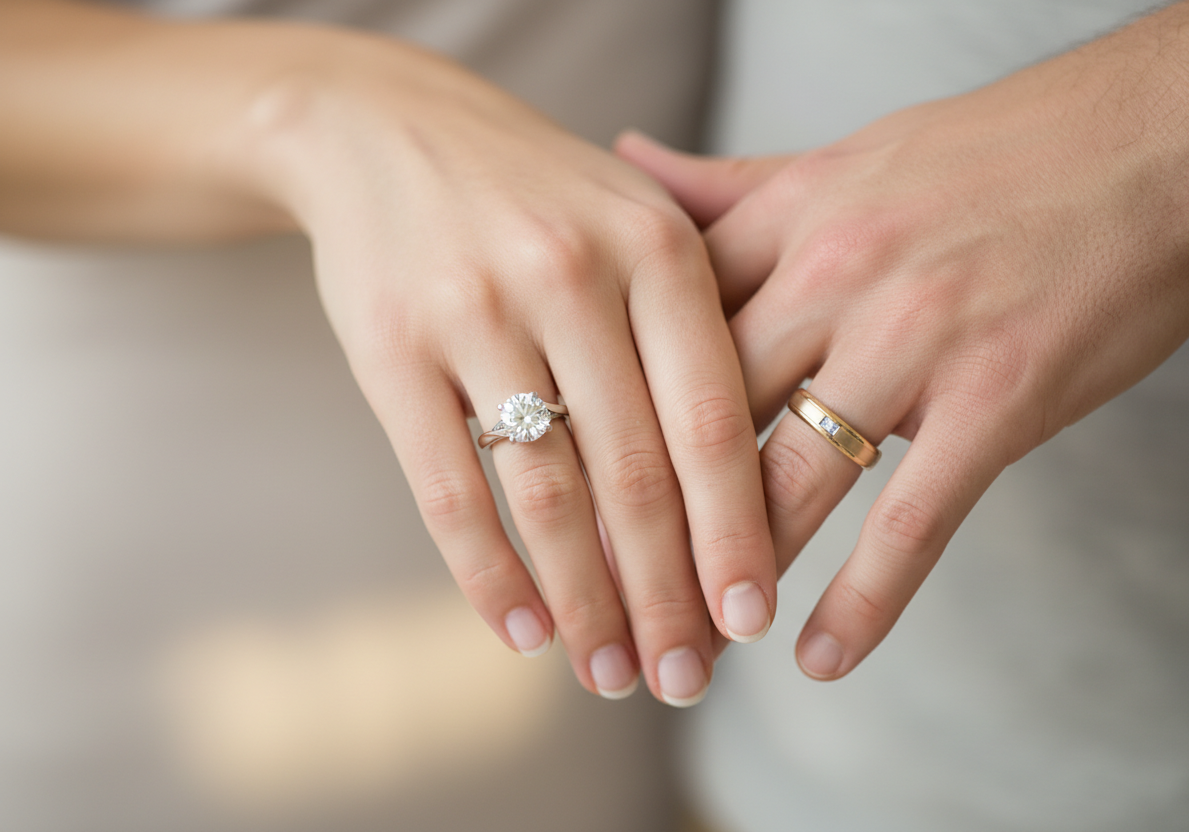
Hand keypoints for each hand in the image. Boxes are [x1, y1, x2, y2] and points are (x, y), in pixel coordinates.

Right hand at [0, 3, 775, 704]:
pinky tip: (524, 633)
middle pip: (638, 475)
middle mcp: (572, 276)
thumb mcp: (639, 222)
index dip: (736, 533)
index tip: (753, 622)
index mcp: (658, 250)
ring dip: (587, 604)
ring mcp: (476, 311)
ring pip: (549, 494)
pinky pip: (449, 486)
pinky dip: (490, 574)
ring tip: (611, 676)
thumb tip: (745, 497)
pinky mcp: (392, 347)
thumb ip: (698, 330)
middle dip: (668, 597)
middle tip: (687, 681)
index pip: (713, 421)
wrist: (390, 129)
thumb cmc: (543, 198)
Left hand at [618, 0, 1188, 679]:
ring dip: (731, 576)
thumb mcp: (840, 154)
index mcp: (787, 220)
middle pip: (702, 421)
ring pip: (788, 479)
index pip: (661, 335)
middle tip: (603, 601)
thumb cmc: (992, 151)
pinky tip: (818, 657)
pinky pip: (911, 519)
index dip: (602, 420)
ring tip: (689, 648)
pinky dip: (864, 600)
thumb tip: (627, 156)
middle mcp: (831, 278)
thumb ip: (728, 184)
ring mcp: (913, 340)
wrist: (1153, 138)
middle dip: (646, 522)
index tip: (561, 489)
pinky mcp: (995, 399)